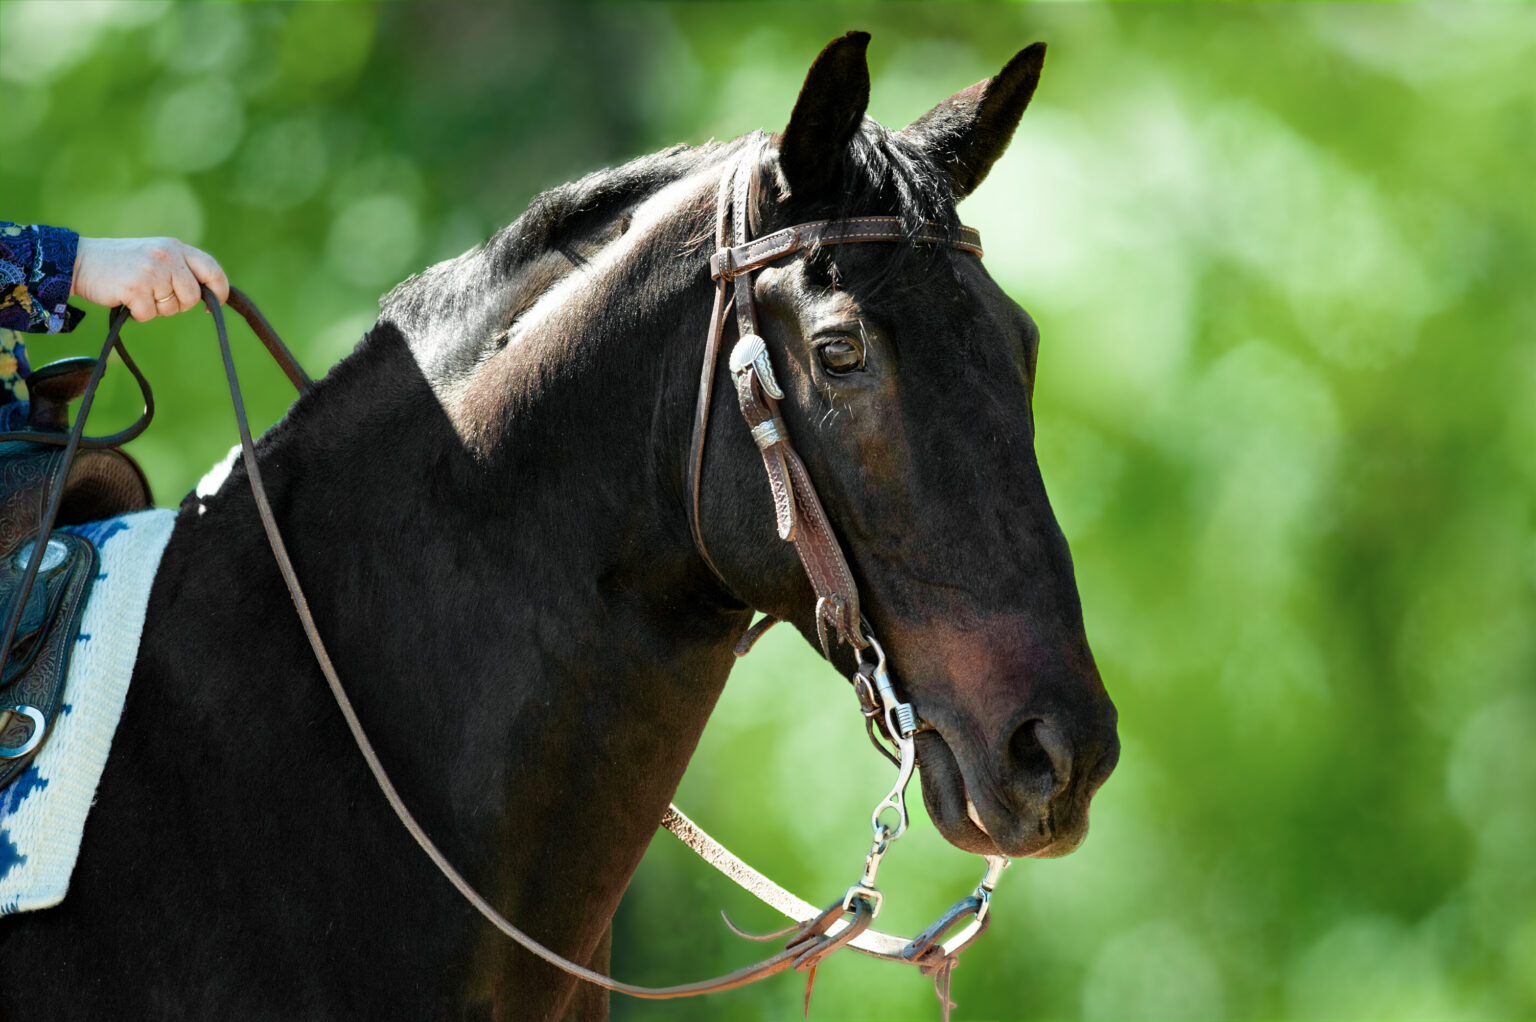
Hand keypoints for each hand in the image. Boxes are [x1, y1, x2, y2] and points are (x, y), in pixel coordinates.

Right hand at [70, 236, 230, 321]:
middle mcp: (167, 256)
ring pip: (172, 308)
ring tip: (137, 293)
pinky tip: (126, 300)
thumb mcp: (156, 255)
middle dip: (177, 304)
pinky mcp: (136, 288)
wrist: (79, 261)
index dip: (220, 290)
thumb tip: (210, 296)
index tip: (215, 303)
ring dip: (156, 309)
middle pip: (192, 297)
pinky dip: (138, 314)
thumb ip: (181, 268)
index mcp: (175, 247)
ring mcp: (152, 272)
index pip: (212, 269)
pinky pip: (149, 315)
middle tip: (155, 296)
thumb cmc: (121, 263)